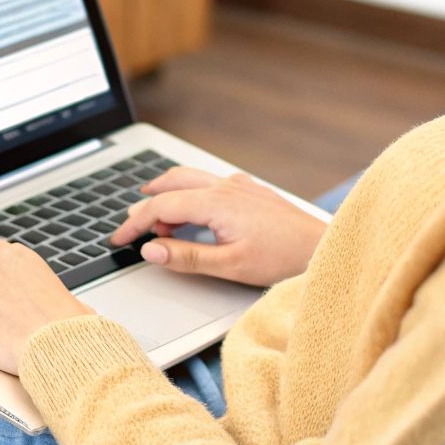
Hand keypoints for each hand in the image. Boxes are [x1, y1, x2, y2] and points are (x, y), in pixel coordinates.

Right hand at [108, 167, 326, 286]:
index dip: (135, 223)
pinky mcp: (251, 191)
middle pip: (172, 183)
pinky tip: (195, 213)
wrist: (324, 249)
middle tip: (132, 225)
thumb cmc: (283, 258)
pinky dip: (190, 194)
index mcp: (216, 203)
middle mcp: (226, 188)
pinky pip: (210, 183)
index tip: (119, 239)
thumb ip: (186, 257)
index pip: (161, 207)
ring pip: (191, 178)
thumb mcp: (229, 266)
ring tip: (156, 217)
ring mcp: (240, 186)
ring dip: (168, 194)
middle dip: (147, 203)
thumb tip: (150, 249)